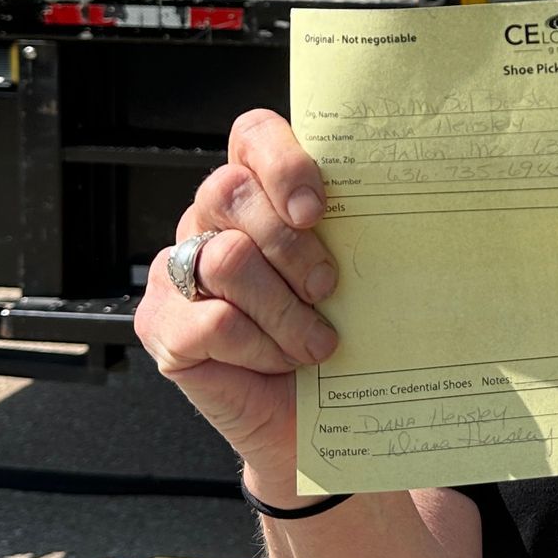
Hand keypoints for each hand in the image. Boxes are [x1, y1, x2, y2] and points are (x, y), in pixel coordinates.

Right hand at [133, 109, 339, 483]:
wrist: (309, 422)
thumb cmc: (335, 339)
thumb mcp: (351, 276)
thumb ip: (346, 233)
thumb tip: (396, 205)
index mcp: (257, 192)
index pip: (253, 135)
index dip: (283, 161)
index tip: (316, 209)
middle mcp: (209, 221)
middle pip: (231, 191)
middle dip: (291, 245)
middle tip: (326, 287)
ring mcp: (178, 270)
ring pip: (227, 258)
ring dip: (285, 309)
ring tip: (315, 342)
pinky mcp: (161, 323)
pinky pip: (211, 320)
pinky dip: (259, 347)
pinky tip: (278, 361)